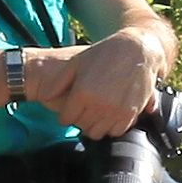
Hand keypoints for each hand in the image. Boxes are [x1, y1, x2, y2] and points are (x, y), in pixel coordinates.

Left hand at [49, 26, 165, 138]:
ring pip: (98, 133)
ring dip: (95, 125)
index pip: (66, 119)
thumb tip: (45, 96)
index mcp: (82, 92)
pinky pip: (116, 131)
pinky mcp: (130, 113)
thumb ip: (58, 82)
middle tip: (83, 111)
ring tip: (96, 113)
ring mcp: (116, 111)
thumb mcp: (77, 63)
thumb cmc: (104, 54)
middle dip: (80, 120)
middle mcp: (99, 104)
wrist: (136, 50)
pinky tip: (110, 115)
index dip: (66, 115)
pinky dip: (111, 127)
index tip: (70, 110)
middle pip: (82, 127)